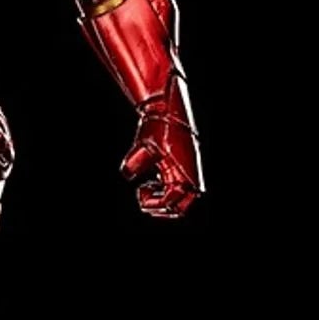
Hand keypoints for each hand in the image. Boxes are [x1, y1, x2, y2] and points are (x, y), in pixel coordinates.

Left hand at [121, 105, 202, 219]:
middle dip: (162, 208)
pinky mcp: (186, 169)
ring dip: (165, 201)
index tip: (140, 189)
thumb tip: (128, 174)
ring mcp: (190, 173)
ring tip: (150, 189)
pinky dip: (167, 192)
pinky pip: (182, 190)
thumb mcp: (143, 147)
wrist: (167, 112)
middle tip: (145, 198)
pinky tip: (155, 182)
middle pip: (181, 208)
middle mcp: (191, 177)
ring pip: (183, 201)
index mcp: (183, 175)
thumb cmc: (158, 129)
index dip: (153, 202)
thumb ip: (134, 163)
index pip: (170, 202)